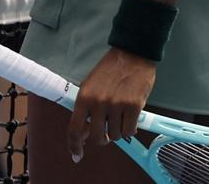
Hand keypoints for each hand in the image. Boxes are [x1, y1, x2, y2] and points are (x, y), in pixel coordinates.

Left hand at [68, 48, 155, 162]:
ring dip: (119, 130)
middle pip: (98, 137)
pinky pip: (130, 131)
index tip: (77, 155)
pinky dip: (131, 128)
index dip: (75, 145)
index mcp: (84, 97)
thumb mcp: (91, 85)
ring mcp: (116, 105)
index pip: (75, 129)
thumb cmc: (111, 70)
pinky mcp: (133, 106)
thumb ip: (87, 107)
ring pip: (116, 135)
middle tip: (107, 133)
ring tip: (121, 115)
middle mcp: (98, 103)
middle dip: (103, 139)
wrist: (132, 53)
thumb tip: (85, 132)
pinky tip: (131, 116)